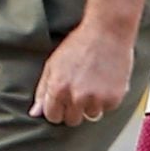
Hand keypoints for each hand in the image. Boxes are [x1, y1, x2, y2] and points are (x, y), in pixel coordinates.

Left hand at [34, 12, 136, 126]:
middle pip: (72, 120)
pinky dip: (108, 98)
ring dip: (92, 103)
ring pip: (91, 115)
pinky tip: (106, 81)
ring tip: (95, 82)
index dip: (57, 109)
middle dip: (74, 109)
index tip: (63, 102)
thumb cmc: (80, 44)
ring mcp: (96, 99)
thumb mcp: (54, 63)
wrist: (108, 31)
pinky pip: (108, 108)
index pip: (53, 116)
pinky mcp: (114, 98)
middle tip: (80, 91)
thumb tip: (35, 113)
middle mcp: (76, 97)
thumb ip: (43, 90)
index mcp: (58, 89)